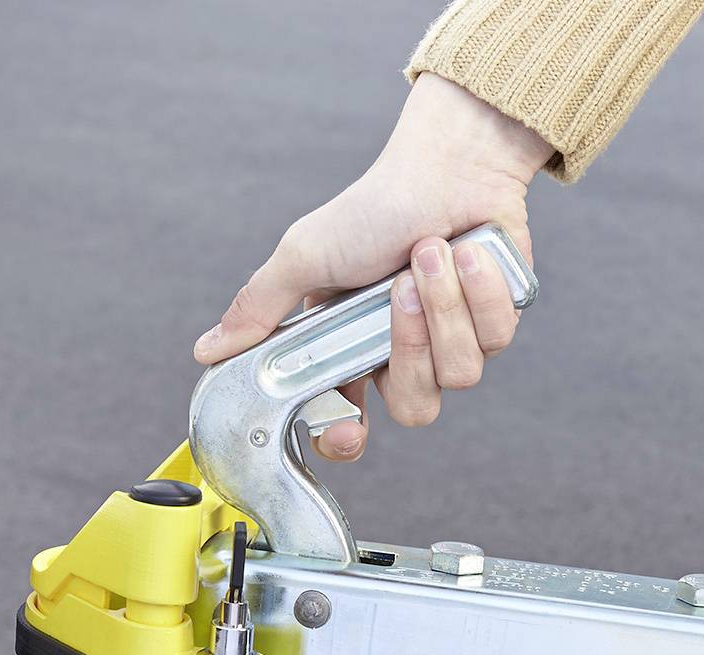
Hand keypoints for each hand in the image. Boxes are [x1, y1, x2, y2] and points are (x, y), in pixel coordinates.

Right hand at [193, 74, 552, 462]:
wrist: (446, 167)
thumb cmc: (374, 208)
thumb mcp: (305, 258)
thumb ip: (259, 308)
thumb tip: (206, 351)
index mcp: (353, 351)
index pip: (349, 423)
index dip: (347, 438)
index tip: (346, 429)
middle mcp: (405, 356)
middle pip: (415, 408)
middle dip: (409, 347)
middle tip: (398, 288)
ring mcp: (455, 343)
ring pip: (461, 373)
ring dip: (445, 305)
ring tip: (431, 251)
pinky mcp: (497, 322)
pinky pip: (496, 337)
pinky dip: (479, 289)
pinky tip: (469, 252)